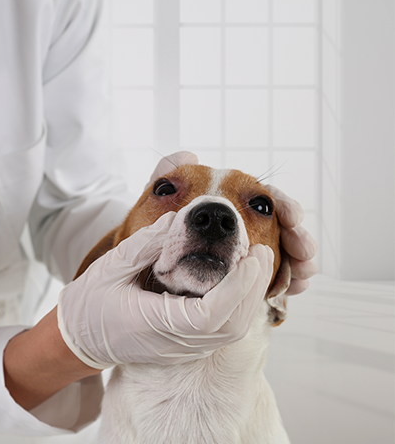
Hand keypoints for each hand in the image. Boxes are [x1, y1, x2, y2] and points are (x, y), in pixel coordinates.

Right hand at [57, 212, 273, 368]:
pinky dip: (237, 306)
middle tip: (261, 251)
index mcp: (156, 326)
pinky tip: (238, 280)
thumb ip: (146, 243)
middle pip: (232, 327)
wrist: (77, 337)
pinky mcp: (185, 348)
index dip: (238, 287)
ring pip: (231, 332)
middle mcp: (174, 344)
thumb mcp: (112, 265)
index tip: (251, 257)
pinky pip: (221, 332)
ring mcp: (181, 350)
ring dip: (249, 298)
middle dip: (253, 289)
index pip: (212, 315)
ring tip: (254, 262)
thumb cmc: (90, 302)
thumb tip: (179, 219)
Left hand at [148, 151, 317, 294]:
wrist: (140, 266)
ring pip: (282, 255)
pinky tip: (291, 288)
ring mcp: (246, 253)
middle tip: (303, 250)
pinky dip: (286, 282)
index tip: (291, 216)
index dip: (284, 204)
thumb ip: (168, 178)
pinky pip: (270, 280)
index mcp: (229, 202)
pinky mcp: (244, 279)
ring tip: (302, 273)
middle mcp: (243, 226)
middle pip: (282, 227)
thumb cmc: (151, 232)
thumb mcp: (155, 203)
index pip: (264, 197)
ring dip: (298, 262)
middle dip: (299, 238)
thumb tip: (188, 155)